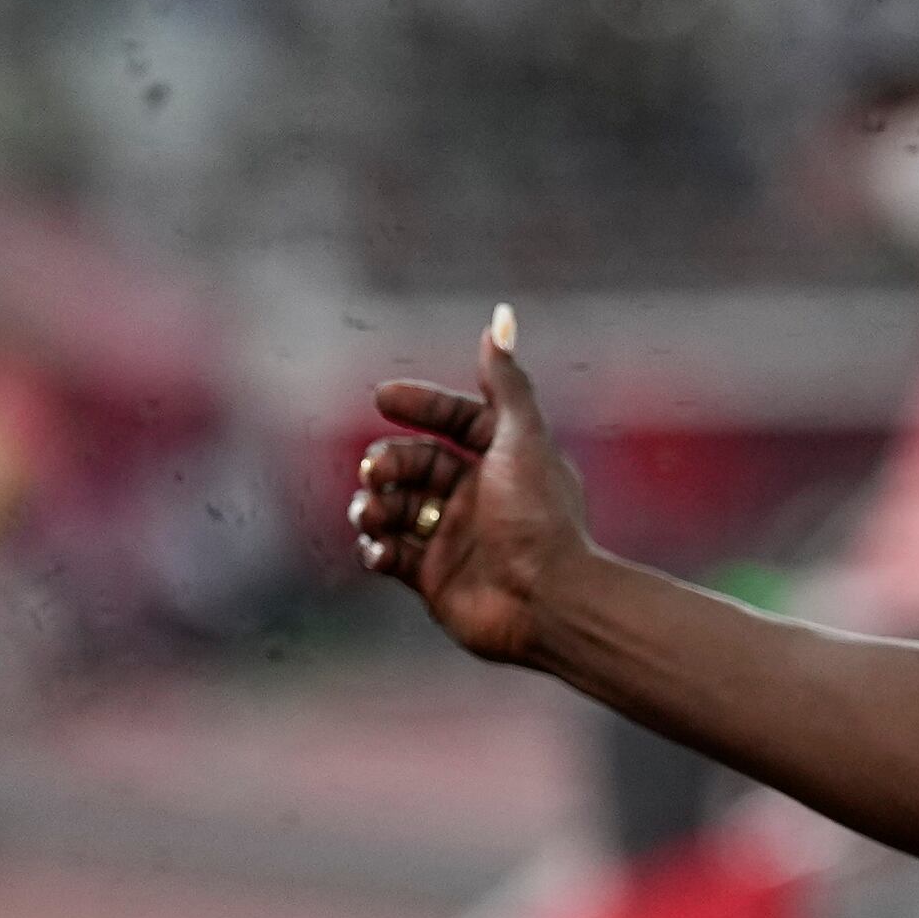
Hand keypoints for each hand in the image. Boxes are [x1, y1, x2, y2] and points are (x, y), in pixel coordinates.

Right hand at [351, 305, 594, 667]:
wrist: (547, 601)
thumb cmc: (538, 516)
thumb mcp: (522, 438)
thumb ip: (505, 381)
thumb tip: (501, 317)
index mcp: (502, 460)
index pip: (456, 420)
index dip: (421, 404)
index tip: (383, 397)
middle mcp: (477, 496)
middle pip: (415, 463)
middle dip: (388, 462)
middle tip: (376, 473)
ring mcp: (453, 538)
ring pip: (395, 507)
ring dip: (374, 505)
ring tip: (371, 512)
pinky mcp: (434, 579)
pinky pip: (391, 554)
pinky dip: (376, 547)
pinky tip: (378, 547)